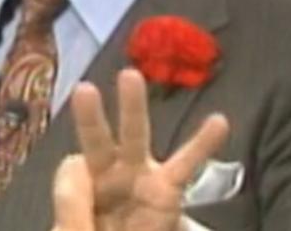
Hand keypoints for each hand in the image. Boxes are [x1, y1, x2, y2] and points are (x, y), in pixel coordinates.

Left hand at [52, 68, 229, 230]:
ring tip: (130, 76)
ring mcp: (139, 178)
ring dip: (133, 108)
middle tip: (83, 89)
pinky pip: (186, 165)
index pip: (73, 170)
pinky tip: (218, 122)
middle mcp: (108, 174)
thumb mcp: (76, 227)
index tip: (85, 199)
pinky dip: (202, 144)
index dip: (74, 181)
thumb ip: (71, 201)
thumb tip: (74, 162)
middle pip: (96, 140)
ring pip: (135, 137)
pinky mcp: (168, 190)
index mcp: (80, 185)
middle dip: (90, 116)